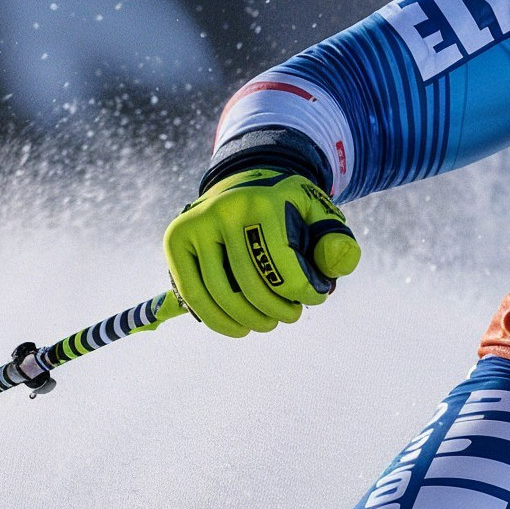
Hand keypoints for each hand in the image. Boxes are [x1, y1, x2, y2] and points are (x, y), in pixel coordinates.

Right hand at [164, 167, 359, 337]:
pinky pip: (192, 294)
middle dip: (276, 312)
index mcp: (262, 204)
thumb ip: (335, 241)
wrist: (244, 182)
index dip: (304, 294)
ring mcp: (194, 225)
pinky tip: (238, 326)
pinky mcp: (175, 240)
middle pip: (250, 287)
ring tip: (266, 324)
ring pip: (218, 296)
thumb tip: (334, 270)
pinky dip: (216, 320)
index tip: (315, 298)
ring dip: (246, 322)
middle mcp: (223, 211)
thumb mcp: (317, 214)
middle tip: (290, 317)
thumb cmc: (286, 208)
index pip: (283, 268)